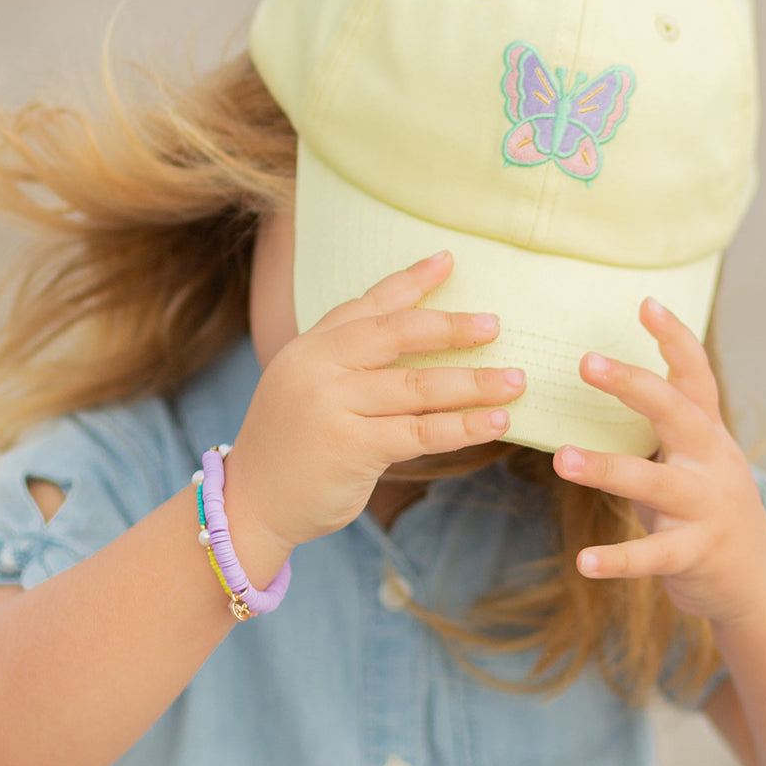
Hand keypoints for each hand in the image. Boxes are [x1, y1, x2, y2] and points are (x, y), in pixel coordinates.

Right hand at [229, 251, 525, 549]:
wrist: (250, 503)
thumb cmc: (291, 445)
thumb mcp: (308, 387)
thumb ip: (349, 360)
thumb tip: (416, 335)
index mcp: (310, 347)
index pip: (368, 305)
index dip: (411, 282)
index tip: (448, 262)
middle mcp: (319, 368)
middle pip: (397, 335)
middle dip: (451, 328)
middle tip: (495, 326)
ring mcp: (333, 406)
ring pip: (418, 387)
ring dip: (474, 383)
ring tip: (515, 381)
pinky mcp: (352, 447)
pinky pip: (420, 432)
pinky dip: (463, 426)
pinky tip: (496, 422)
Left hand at [553, 297, 765, 623]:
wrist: (756, 578)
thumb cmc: (706, 507)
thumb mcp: (693, 456)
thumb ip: (666, 420)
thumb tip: (615, 370)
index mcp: (708, 434)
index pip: (696, 377)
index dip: (675, 340)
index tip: (646, 304)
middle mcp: (712, 463)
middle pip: (677, 414)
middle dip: (634, 386)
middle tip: (586, 363)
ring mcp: (706, 508)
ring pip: (654, 484)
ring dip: (605, 468)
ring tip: (560, 458)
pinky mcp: (694, 553)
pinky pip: (651, 556)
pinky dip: (617, 559)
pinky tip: (583, 561)